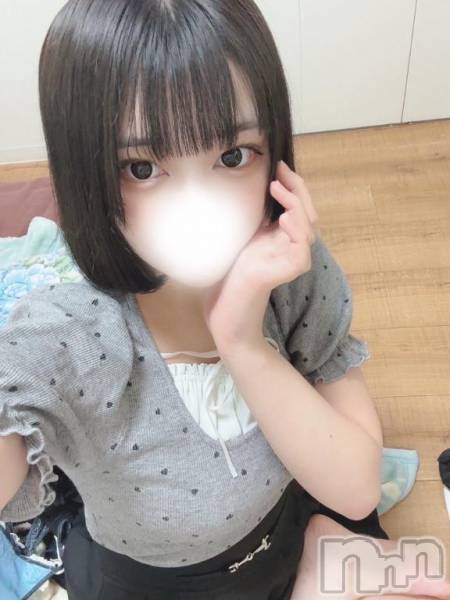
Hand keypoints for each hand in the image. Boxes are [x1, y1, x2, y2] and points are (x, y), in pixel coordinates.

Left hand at [201, 160, 319, 350]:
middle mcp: (291, 247)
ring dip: (296, 204)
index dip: (293, 184)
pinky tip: (284, 218)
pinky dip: (297, 232)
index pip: (298, 205)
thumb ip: (251, 217)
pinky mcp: (288, 272)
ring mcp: (292, 260)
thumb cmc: (227, 275)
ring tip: (278, 190)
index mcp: (282, 237)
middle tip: (279, 174)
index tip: (278, 165)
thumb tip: (250, 185)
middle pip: (308, 212)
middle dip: (297, 189)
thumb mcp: (239, 236)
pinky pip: (302, 249)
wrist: (224, 309)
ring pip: (308, 227)